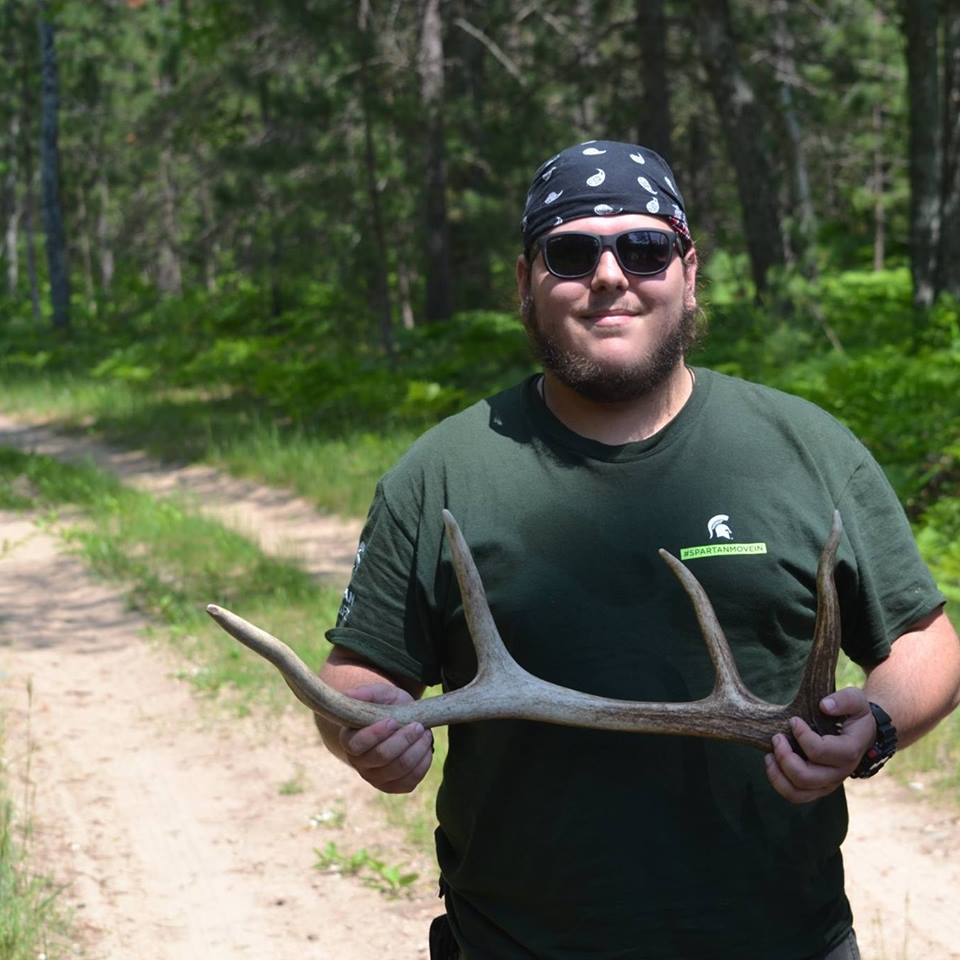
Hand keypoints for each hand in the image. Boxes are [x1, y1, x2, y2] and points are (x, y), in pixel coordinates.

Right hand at [337, 684, 434, 793]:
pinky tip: (425, 746)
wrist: (403, 720)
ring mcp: (376, 778)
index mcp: (349, 740)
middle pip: (382, 756)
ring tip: (424, 732)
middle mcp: (359, 763)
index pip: (358, 744)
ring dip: (417, 748)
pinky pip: (411, 780)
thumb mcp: (379, 694)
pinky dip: (423, 762)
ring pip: (399, 768)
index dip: (376, 734)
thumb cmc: (387, 706)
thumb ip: (365, 693)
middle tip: (418, 725)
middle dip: (404, 739)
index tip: (392, 720)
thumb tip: (348, 695)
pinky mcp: (395, 786)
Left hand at [764, 687, 875, 803]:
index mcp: (849, 751)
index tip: (793, 720)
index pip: (821, 752)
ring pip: (798, 792)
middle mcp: (840, 773)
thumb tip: (824, 705)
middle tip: (777, 737)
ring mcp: (828, 783)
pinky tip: (772, 763)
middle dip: (785, 757)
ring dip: (778, 774)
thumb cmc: (854, 714)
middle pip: (806, 777)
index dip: (802, 736)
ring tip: (769, 754)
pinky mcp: (818, 788)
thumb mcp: (856, 700)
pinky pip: (795, 795)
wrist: (860, 733)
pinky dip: (779, 782)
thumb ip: (844, 700)